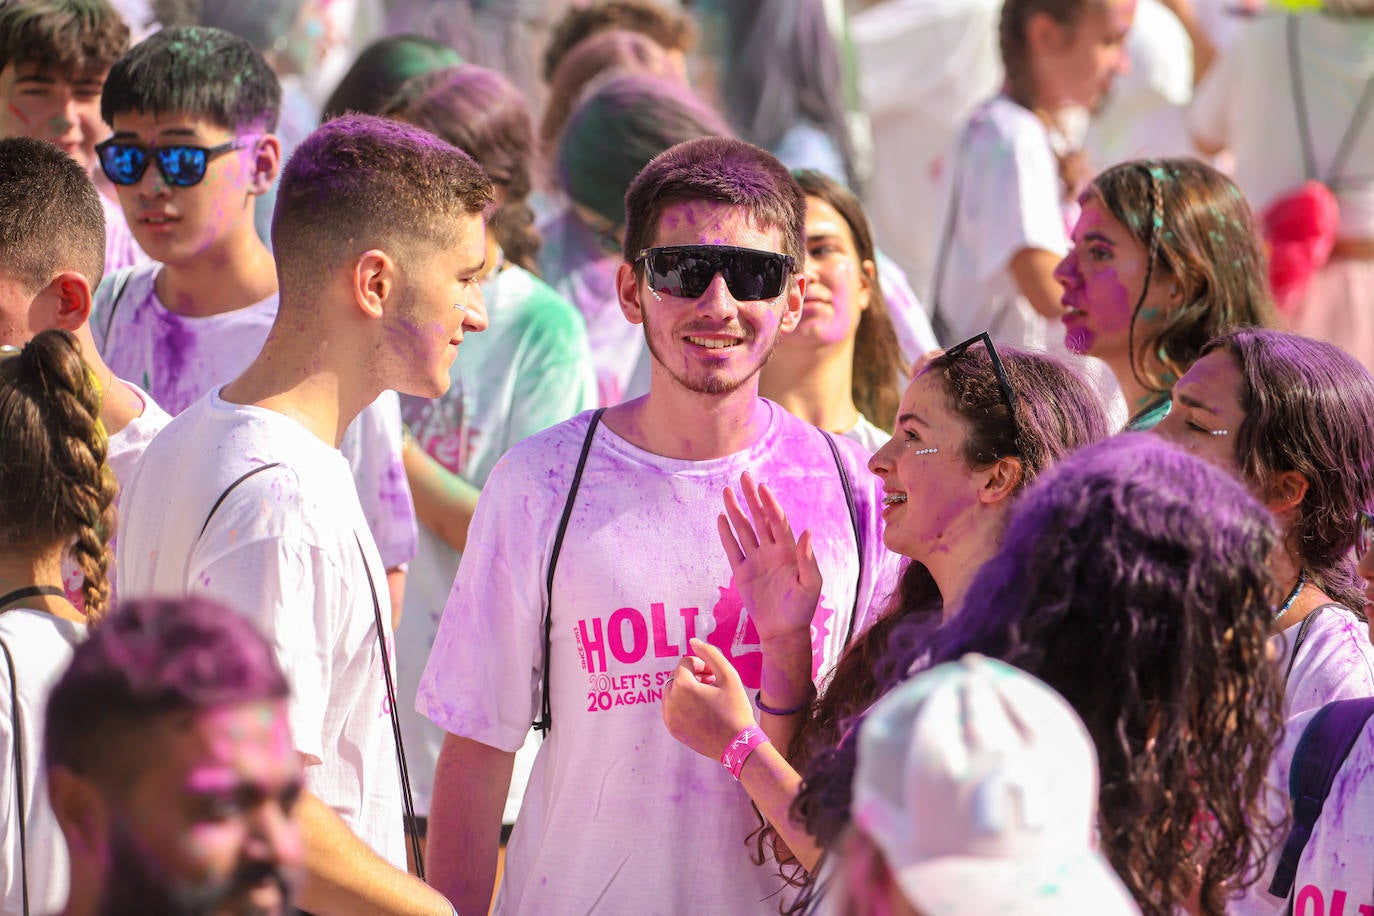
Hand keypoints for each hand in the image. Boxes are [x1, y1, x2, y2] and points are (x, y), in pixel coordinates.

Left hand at [662, 638, 756, 759]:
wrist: (738, 744)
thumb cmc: (735, 707)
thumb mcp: (728, 675)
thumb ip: (710, 654)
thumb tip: (693, 641)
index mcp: (682, 686)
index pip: (686, 663)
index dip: (702, 665)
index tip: (716, 676)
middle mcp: (670, 701)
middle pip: (677, 677)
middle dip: (693, 677)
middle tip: (713, 685)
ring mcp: (669, 717)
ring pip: (673, 693)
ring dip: (687, 690)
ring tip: (708, 698)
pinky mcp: (673, 730)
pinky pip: (672, 709)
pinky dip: (683, 706)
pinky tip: (702, 712)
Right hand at [718, 472, 822, 644]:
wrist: (783, 631)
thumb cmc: (801, 608)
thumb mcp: (811, 584)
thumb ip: (807, 558)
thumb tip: (806, 531)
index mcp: (788, 550)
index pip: (777, 521)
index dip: (770, 504)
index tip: (762, 487)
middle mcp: (771, 550)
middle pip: (759, 519)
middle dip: (751, 498)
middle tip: (743, 477)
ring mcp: (755, 560)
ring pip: (743, 530)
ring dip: (735, 511)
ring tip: (727, 492)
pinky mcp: (741, 573)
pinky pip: (732, 549)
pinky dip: (726, 534)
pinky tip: (720, 518)